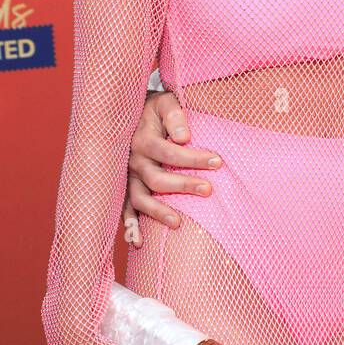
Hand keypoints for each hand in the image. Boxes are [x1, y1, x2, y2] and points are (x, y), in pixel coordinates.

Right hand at [122, 90, 221, 244]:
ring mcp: (127, 176)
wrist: (128, 111)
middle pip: (156, 178)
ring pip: (139, 198)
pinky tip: (139, 243)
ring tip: (178, 223)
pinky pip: (124, 208)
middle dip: (183, 185)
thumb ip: (175, 115)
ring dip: (158, 211)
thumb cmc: (154, 108)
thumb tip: (184, 137)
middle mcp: (132, 160)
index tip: (218, 161)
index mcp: (142, 139)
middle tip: (209, 189)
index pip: (169, 152)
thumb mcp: (165, 101)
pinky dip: (129, 225)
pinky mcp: (125, 186)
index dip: (193, 158)